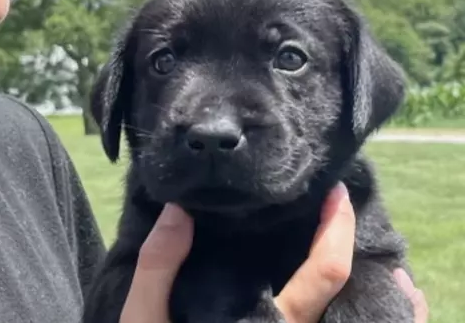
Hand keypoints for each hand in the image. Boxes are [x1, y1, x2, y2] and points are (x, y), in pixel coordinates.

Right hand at [118, 184, 427, 322]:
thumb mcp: (146, 317)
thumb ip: (160, 265)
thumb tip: (179, 210)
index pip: (324, 272)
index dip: (336, 227)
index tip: (334, 191)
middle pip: (348, 291)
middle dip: (352, 245)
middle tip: (338, 203)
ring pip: (342, 310)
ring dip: (355, 273)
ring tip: (340, 232)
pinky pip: (322, 318)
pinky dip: (338, 297)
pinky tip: (322, 273)